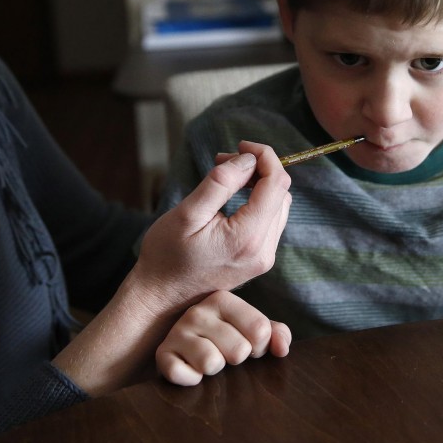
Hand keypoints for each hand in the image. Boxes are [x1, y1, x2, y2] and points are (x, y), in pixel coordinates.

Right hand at [134, 141, 291, 312]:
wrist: (161, 297)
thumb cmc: (166, 256)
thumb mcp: (187, 213)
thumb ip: (220, 183)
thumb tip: (248, 160)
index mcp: (248, 238)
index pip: (276, 184)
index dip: (264, 157)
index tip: (240, 145)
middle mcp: (263, 251)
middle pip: (281, 193)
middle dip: (258, 168)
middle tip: (224, 160)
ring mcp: (263, 258)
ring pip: (278, 206)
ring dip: (259, 183)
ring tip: (226, 176)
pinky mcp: (258, 260)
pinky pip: (270, 221)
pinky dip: (257, 201)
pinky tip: (233, 196)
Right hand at [156, 291, 291, 385]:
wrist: (184, 345)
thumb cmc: (226, 337)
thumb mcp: (252, 330)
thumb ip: (275, 333)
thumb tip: (281, 349)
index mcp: (221, 299)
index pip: (260, 330)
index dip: (261, 346)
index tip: (250, 344)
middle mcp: (197, 312)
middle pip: (239, 350)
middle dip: (237, 359)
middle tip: (227, 353)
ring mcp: (177, 333)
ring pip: (211, 363)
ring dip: (215, 369)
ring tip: (210, 360)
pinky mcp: (162, 355)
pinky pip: (183, 374)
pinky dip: (191, 380)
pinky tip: (192, 371)